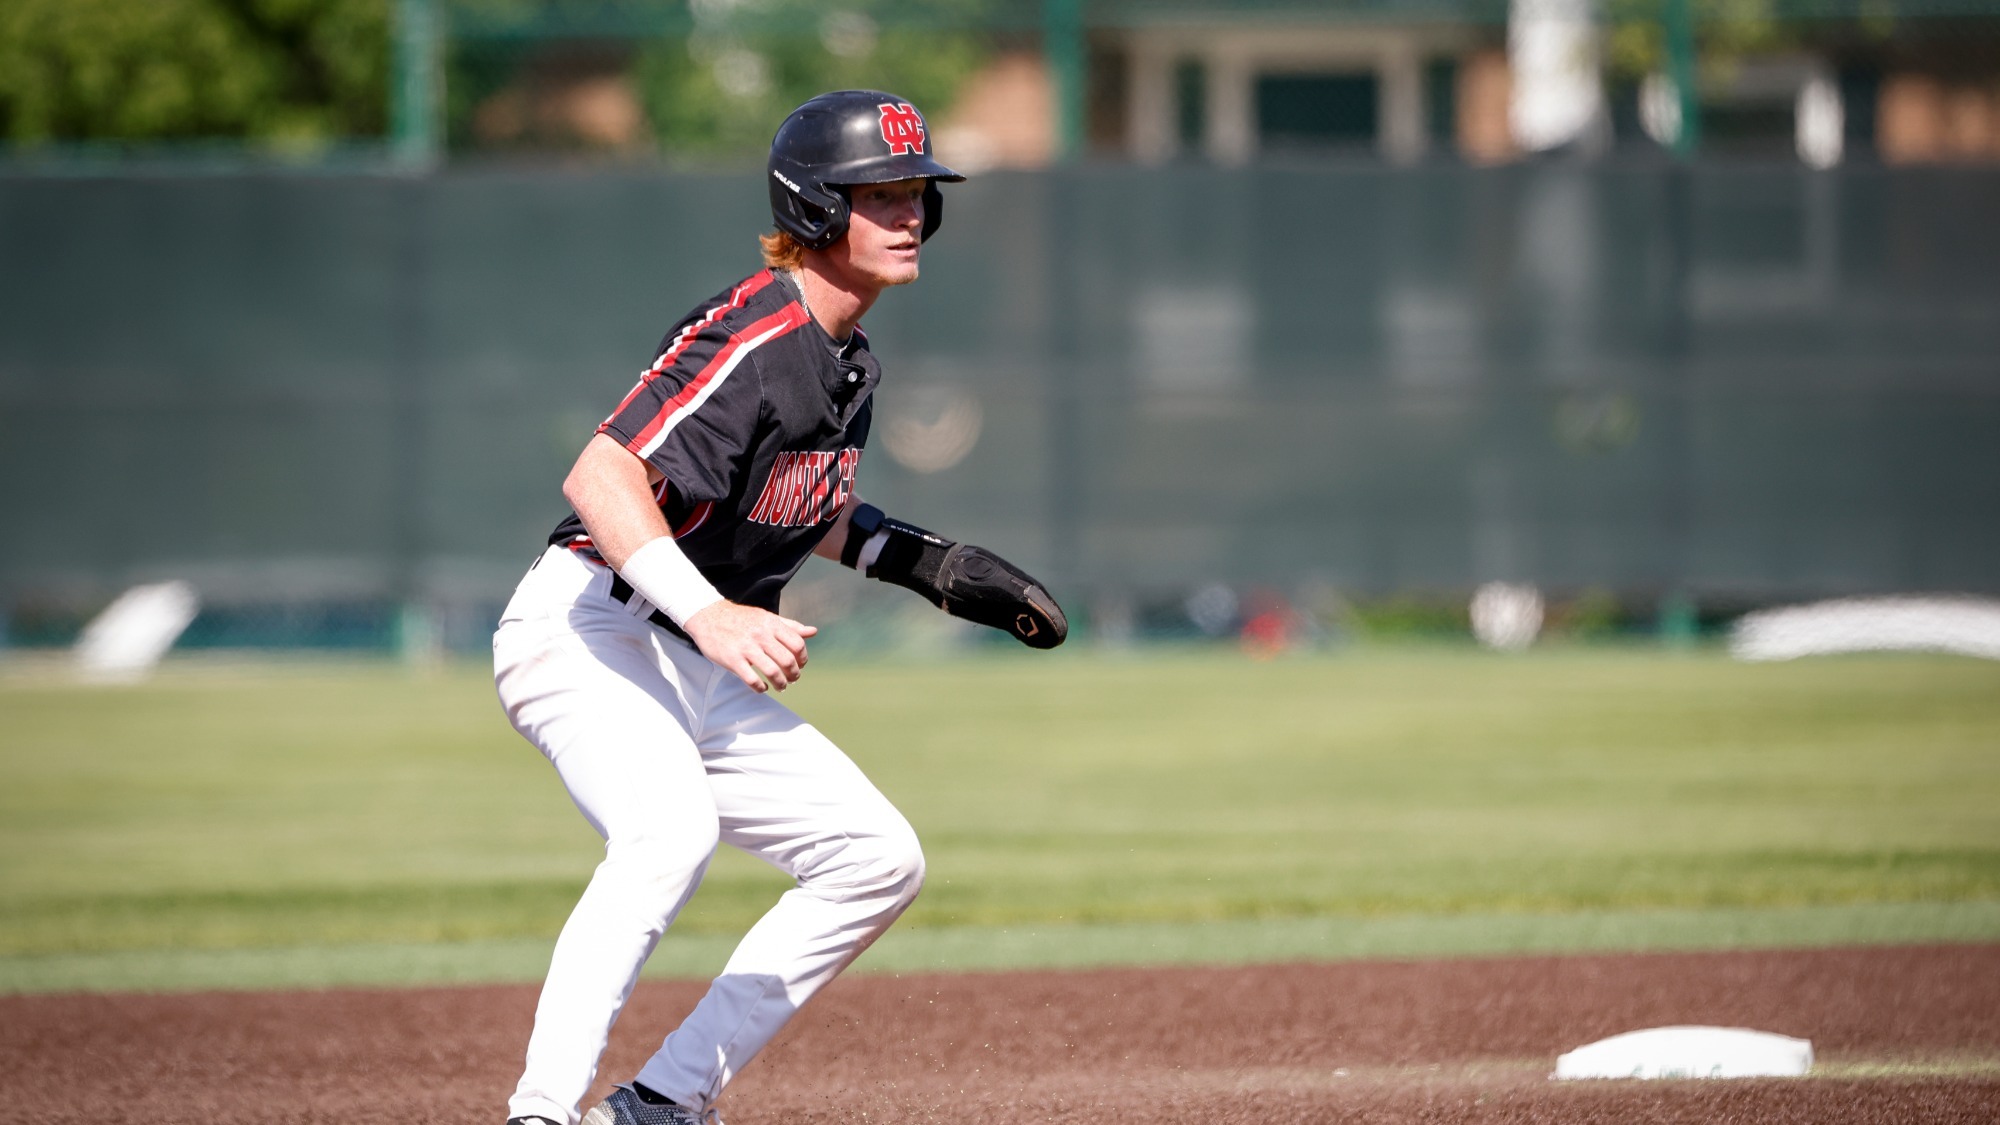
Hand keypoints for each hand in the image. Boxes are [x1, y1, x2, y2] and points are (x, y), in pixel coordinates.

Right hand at [681, 601, 817, 692]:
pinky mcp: (733, 660)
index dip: (803, 658)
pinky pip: (752, 679)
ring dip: (780, 684)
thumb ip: (790, 626)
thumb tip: (813, 631)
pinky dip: (760, 688)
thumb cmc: (740, 618)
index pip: (797, 644)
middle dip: (794, 674)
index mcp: (771, 624)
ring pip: (772, 671)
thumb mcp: (766, 617)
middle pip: (788, 660)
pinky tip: (762, 688)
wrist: (708, 616)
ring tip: (781, 686)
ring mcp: (746, 648)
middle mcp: (761, 635)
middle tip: (792, 679)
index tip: (800, 665)